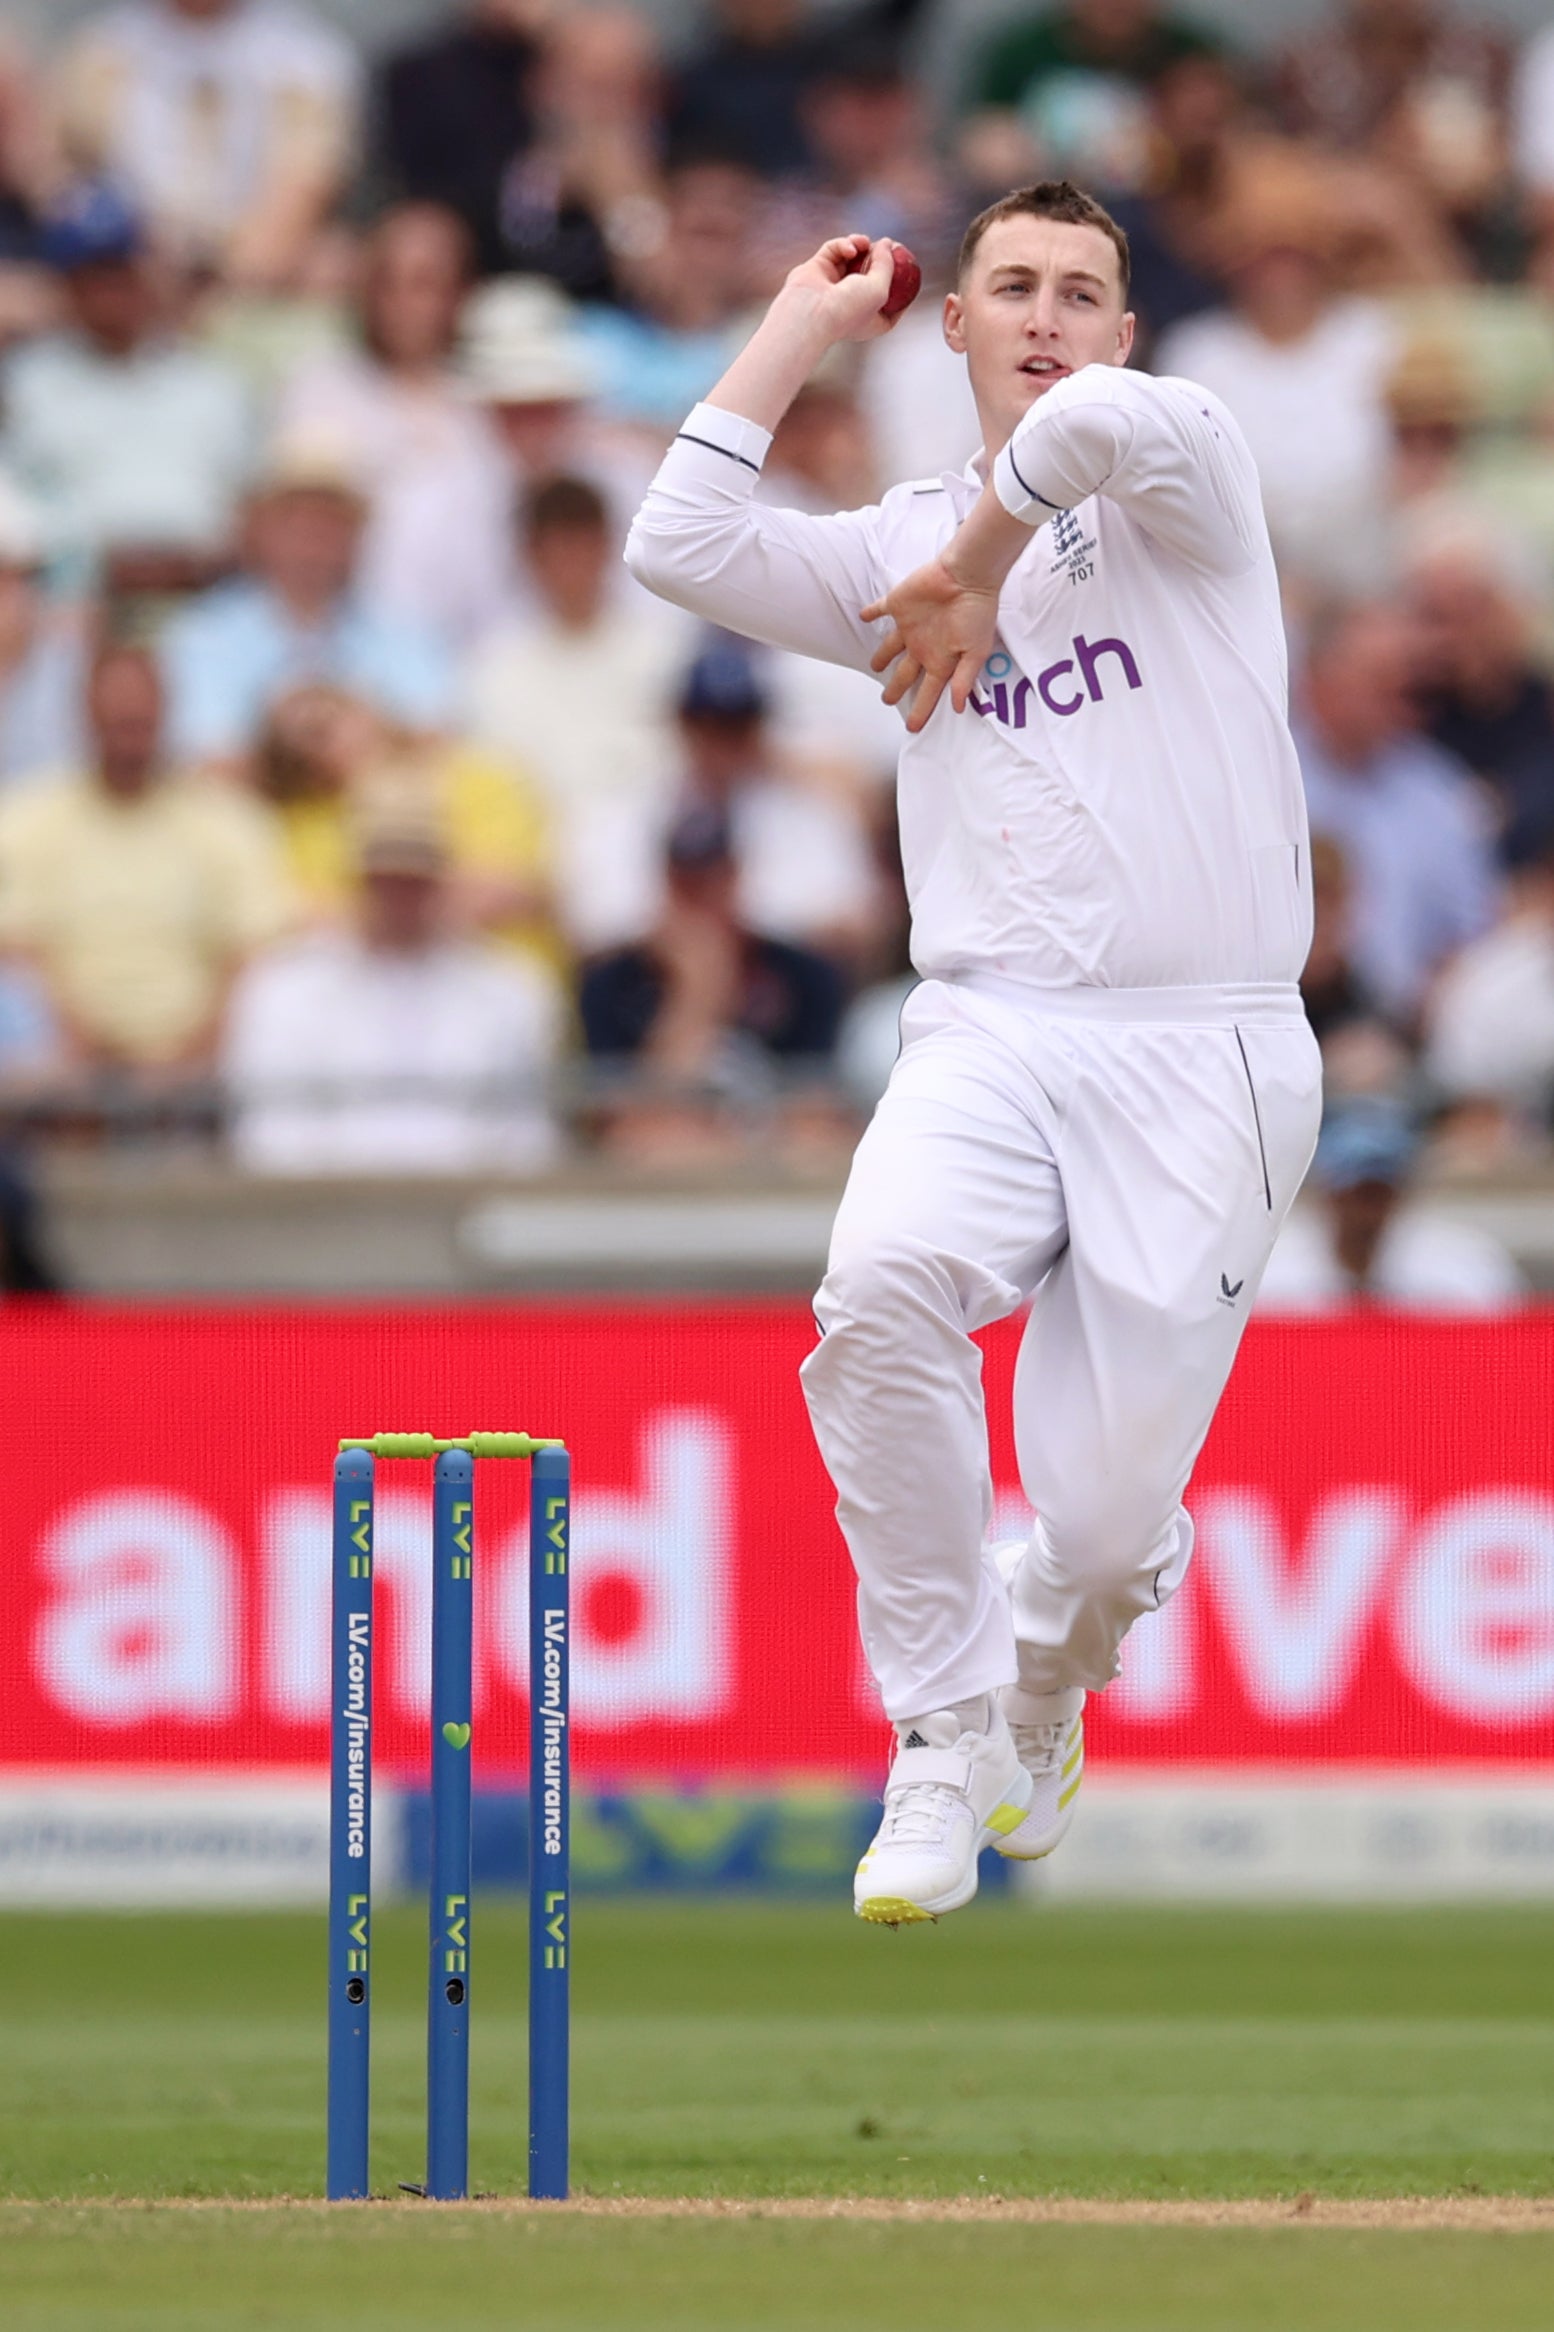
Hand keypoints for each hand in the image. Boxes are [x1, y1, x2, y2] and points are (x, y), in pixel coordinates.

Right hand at [778, 235, 907, 346]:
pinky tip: (850, 248)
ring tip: (864, 243)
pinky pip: (835, 250)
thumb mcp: (881, 288)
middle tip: (889, 245)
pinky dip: (844, 245)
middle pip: (873, 275)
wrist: (811, 313)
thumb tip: (887, 243)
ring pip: (854, 259)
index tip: (909, 267)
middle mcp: (852, 303)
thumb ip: (887, 264)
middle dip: (881, 258)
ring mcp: (834, 285)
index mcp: (870, 320)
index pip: (892, 302)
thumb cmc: (848, 309)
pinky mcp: (818, 269)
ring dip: (862, 246)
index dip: (902, 285)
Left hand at [861, 557, 1000, 733]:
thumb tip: (958, 708)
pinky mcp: (899, 605)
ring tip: (874, 666)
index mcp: (941, 659)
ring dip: (882, 656)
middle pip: (904, 674)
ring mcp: (910, 626)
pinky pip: (880, 609)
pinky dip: (871, 613)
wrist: (966, 576)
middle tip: (887, 701)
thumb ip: (964, 679)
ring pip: (890, 646)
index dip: (921, 711)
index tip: (913, 728)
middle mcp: (923, 645)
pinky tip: (863, 616)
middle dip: (896, 689)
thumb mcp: (975, 652)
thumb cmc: (975, 612)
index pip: (928, 692)